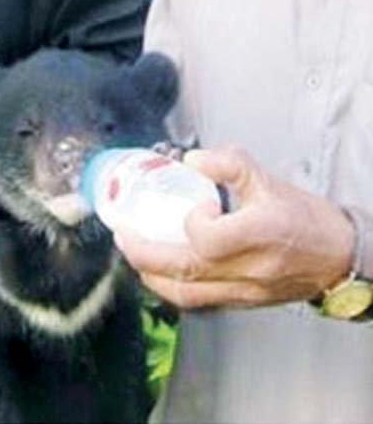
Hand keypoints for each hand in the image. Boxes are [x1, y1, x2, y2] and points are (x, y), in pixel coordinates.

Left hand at [114, 147, 354, 308]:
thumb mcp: (270, 180)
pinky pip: (196, 301)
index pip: (210, 240)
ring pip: (185, 293)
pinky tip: (157, 270)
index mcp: (262, 234)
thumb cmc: (306, 219)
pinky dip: (170, 286)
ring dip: (150, 274)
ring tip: (133, 252)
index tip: (199, 207)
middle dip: (143, 253)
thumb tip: (190, 160)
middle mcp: (251, 268)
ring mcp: (244, 290)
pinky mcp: (240, 303)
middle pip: (185, 271)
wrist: (338, 258)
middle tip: (123, 234)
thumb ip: (230, 165)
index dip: (193, 223)